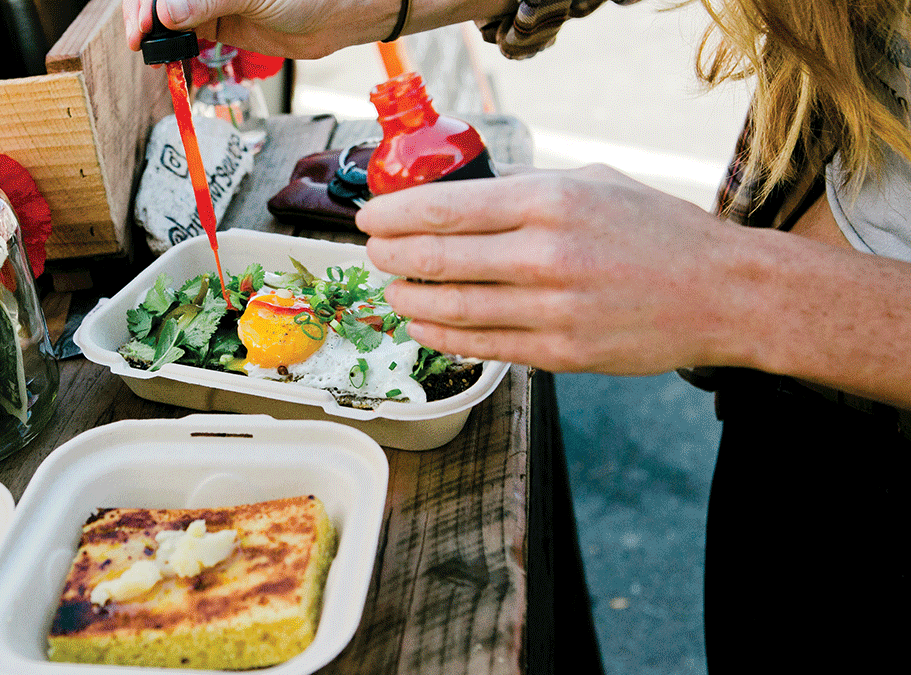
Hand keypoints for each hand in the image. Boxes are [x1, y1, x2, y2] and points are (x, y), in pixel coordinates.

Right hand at [123, 0, 397, 57]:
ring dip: (157, 36)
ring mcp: (211, 1)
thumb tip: (167, 14)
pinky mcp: (220, 23)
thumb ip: (208, 3)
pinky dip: (175, 48)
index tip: (141, 25)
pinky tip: (170, 59)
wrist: (339, 14)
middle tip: (143, 43)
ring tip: (154, 54)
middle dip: (144, 18)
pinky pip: (186, 35)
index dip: (144, 2)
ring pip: (168, 17)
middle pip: (159, 0)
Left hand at [356, 164, 754, 373]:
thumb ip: (525, 185)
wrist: (723, 293)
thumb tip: (461, 189)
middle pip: (435, 258)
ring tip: (393, 289)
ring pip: (449, 308)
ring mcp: (551, 310)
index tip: (369, 218)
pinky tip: (422, 323)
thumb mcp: (593, 181)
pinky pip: (479, 346)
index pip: (443, 207)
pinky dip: (439, 334)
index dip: (392, 215)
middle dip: (390, 256)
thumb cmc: (657, 231)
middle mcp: (545, 254)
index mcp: (550, 201)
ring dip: (407, 298)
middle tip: (373, 253)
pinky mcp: (560, 354)